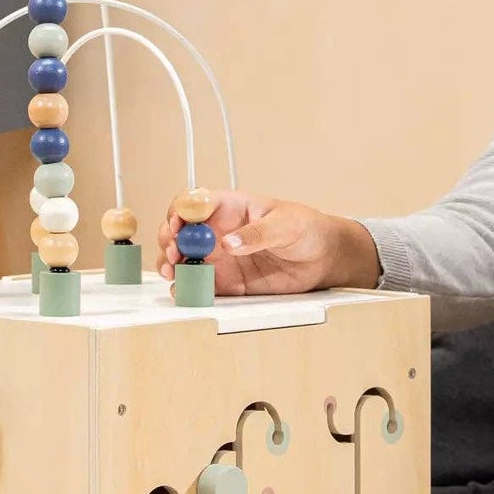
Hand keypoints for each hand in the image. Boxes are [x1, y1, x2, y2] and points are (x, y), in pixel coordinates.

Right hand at [156, 190, 379, 297]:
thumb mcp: (285, 224)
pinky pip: (203, 285)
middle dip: (169, 241)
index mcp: (230, 206)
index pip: (194, 203)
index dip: (179, 212)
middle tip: (173, 254)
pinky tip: (184, 290)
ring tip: (173, 272)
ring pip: (185, 259)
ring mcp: (220, 257)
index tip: (176, 226)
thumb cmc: (306, 228)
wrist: (324, 257)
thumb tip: (228, 242)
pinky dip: (189, 288)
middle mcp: (218, 231)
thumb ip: (257, 233)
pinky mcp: (228, 281)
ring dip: (172, 265)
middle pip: (180, 232)